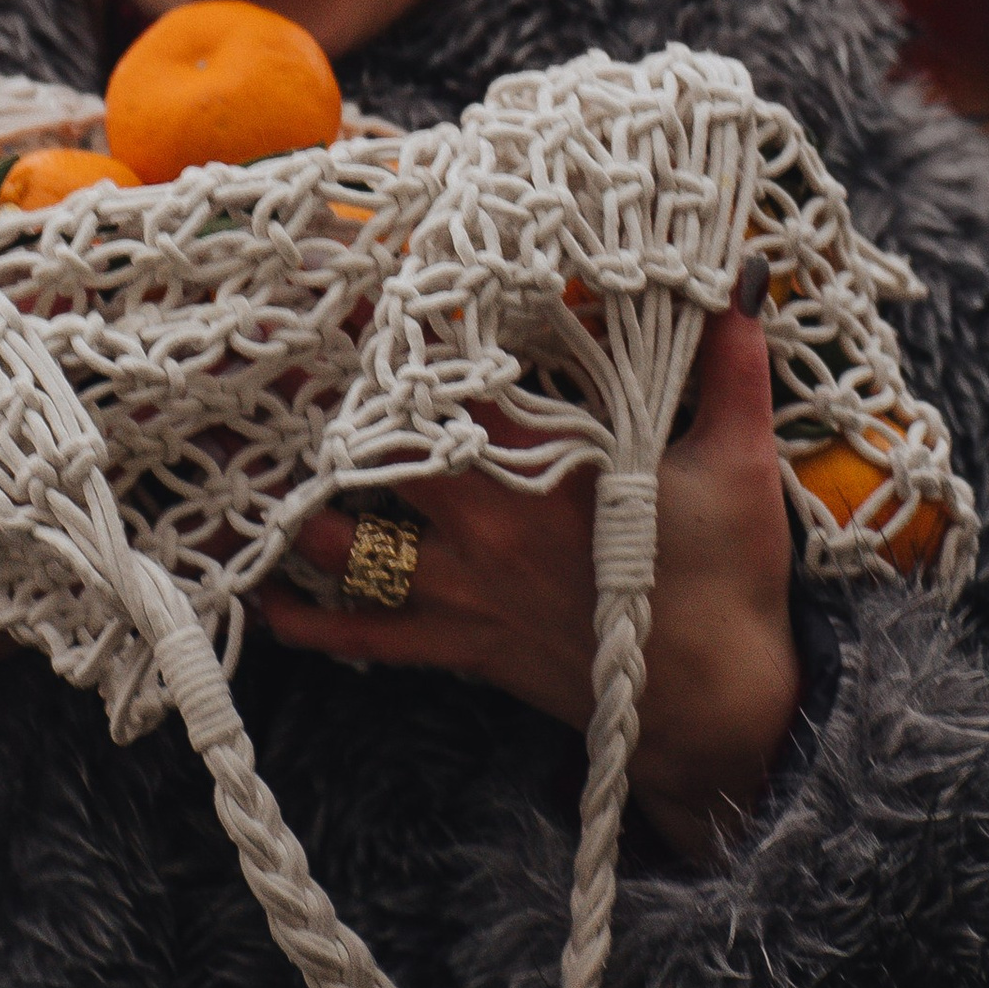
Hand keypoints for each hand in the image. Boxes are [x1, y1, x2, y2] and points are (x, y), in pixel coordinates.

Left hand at [258, 302, 799, 862]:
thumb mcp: (739, 460)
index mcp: (545, 470)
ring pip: (353, 546)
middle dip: (322, 409)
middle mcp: (487, 527)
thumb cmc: (729, 580)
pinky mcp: (465, 647)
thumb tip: (740, 276)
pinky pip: (373, 638)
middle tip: (269, 361)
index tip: (352, 294)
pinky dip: (317, 622)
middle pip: (376, 456)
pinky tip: (269, 597)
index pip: (452, 387)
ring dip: (302, 507)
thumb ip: (731, 362)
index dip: (400, 339)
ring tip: (249, 465)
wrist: (718, 711)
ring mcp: (468, 591)